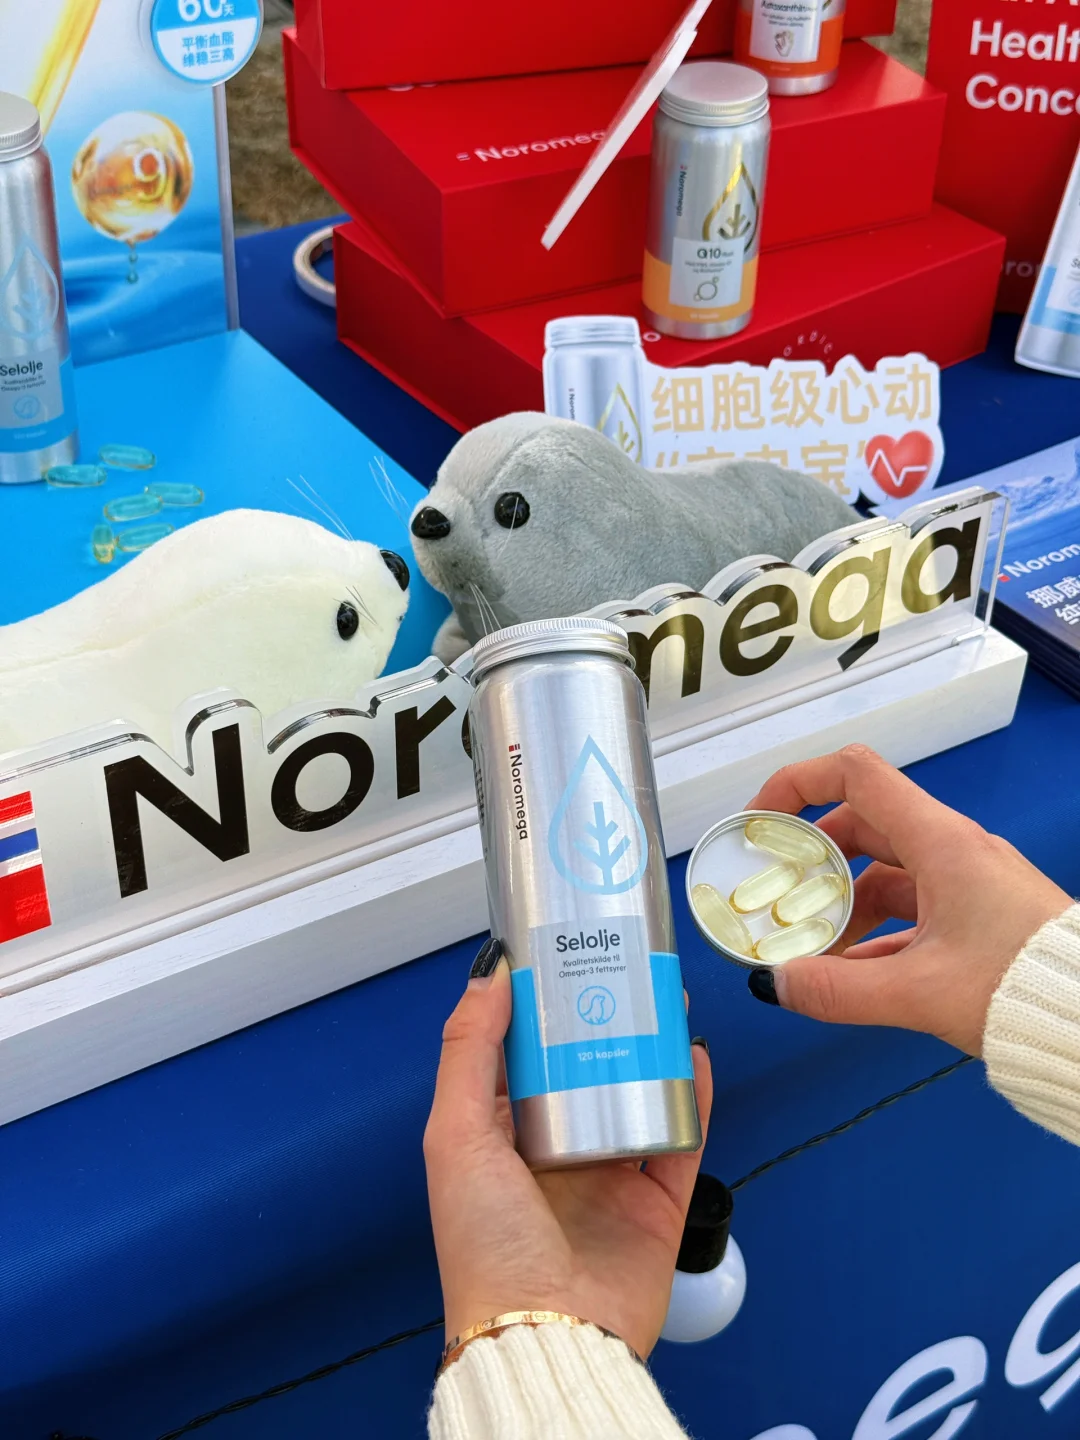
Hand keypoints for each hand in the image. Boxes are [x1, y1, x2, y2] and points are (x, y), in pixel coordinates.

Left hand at [423, 951, 711, 1359]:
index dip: (541, 1010)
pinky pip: (682, 1138)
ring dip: (653, 1048)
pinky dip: (693, 1097)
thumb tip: (489, 977)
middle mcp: (556, 1154)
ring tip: (664, 1000)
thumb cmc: (486, 1247)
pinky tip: (695, 1056)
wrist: (549, 1334)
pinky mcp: (657, 1205)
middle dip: (606, 1020)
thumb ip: (468, 1052)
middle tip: (624, 970)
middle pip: (588, 1070)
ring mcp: (609, 1179)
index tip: (560, 959)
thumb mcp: (455, 1136)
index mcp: (500, 1138)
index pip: (523, 1058)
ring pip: (639, 1096)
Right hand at [746, 745, 1071, 1054]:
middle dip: (812, 860)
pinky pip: (912, 910)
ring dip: (843, 906)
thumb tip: (775, 984)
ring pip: (886, 874)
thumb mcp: (920, 992)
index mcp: (939, 842)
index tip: (763, 820)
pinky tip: (853, 976)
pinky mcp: (979, 915)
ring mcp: (967, 882)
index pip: (855, 774)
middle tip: (775, 893)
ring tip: (811, 950)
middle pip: (862, 826)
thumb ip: (838, 990)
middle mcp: (952, 850)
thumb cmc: (1027, 985)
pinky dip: (876, 935)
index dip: (798, 783)